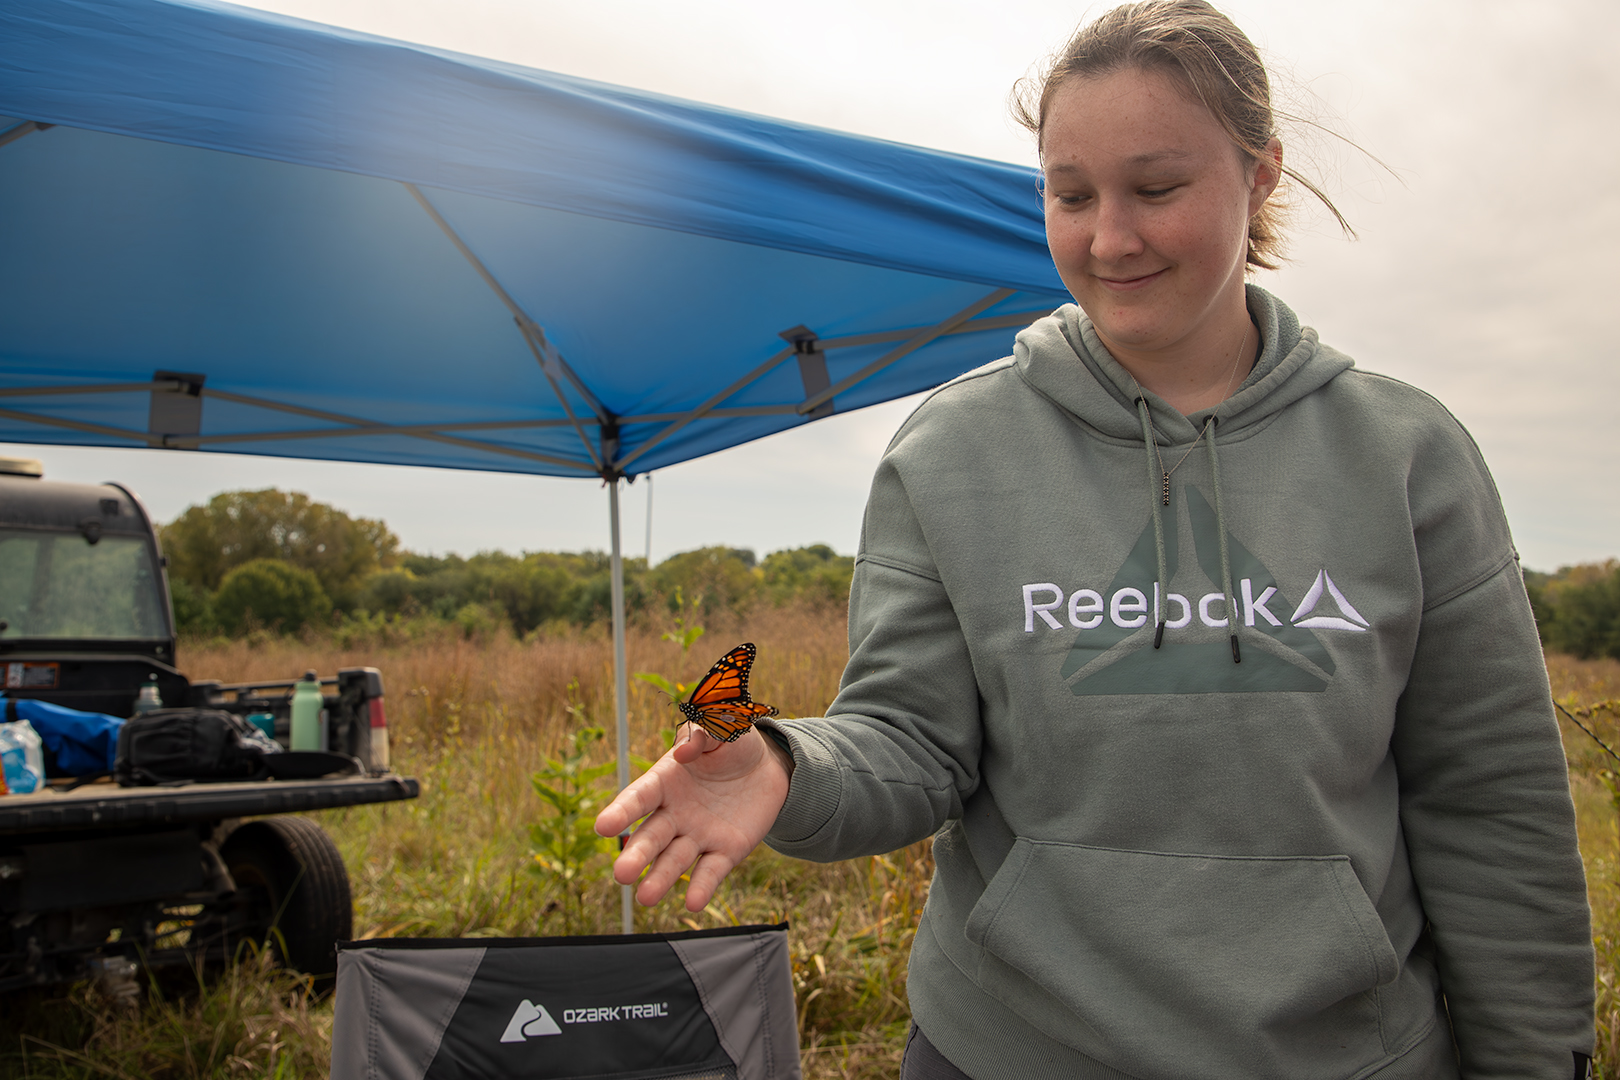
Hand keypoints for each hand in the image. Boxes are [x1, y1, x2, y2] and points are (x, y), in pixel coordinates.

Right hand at [595, 724, 791, 910]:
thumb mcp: (719, 729)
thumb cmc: (732, 744)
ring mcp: (697, 836)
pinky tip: (693, 903)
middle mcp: (674, 814)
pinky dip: (701, 887)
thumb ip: (701, 735)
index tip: (603, 826)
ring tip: (646, 898)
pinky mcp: (724, 852)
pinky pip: (711, 872)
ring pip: (674, 860)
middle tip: (621, 875)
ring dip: (660, 879)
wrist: (767, 767)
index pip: (638, 798)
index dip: (621, 812)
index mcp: (664, 783)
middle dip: (636, 856)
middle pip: (650, 838)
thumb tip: (684, 753)